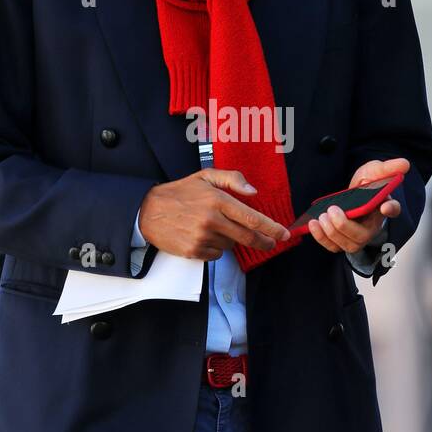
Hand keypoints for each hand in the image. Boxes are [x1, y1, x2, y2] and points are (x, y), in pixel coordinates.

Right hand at [138, 168, 291, 260]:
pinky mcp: (194, 251)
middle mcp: (212, 220)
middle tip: (271, 243)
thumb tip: (254, 191)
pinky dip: (216, 248)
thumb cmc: (179, 192)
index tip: (284, 234)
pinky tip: (205, 237)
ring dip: (231, 240)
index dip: (271, 228)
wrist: (148, 211)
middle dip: (264, 242)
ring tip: (216, 228)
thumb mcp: (205, 176)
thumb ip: (232, 179)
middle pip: (247, 237)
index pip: (252, 218)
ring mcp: (202, 238)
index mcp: (217, 200)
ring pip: (231, 246)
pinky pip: (216, 255)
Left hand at [308, 157, 407, 255]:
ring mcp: (357, 236)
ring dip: (332, 233)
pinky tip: (313, 224)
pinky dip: (322, 238)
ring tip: (322, 216)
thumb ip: (387, 168)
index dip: (391, 209)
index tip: (385, 206)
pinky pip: (333, 246)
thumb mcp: (375, 171)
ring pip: (348, 245)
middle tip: (333, 210)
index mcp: (384, 206)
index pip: (393, 209)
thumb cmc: (367, 184)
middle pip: (363, 236)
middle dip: (345, 226)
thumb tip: (404, 164)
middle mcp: (373, 226)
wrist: (354, 192)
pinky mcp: (342, 240)